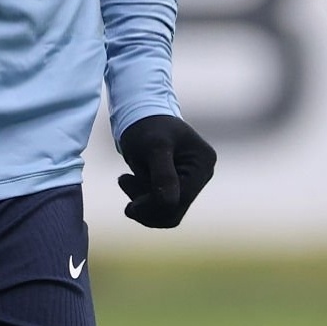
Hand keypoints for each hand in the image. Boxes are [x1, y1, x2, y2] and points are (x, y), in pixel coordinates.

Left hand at [118, 114, 215, 228]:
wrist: (139, 113)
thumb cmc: (146, 125)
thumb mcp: (153, 146)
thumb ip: (162, 174)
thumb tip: (170, 203)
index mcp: (203, 161)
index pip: (181, 198)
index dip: (154, 205)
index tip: (129, 205)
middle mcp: (203, 173)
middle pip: (175, 209)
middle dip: (146, 204)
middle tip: (123, 182)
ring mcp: (193, 180)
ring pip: (167, 212)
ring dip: (142, 202)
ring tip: (124, 179)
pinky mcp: (179, 185)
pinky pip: (162, 206)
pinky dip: (144, 201)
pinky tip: (129, 183)